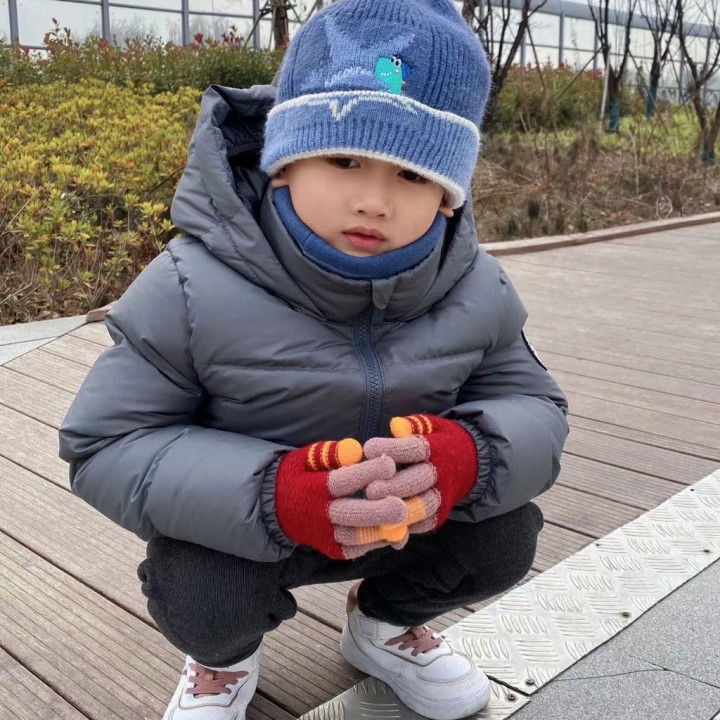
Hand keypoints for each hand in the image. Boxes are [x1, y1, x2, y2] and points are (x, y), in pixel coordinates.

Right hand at [275, 439, 409, 559]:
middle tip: (402, 506)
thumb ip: (330, 454)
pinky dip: (377, 542)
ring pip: (356, 537)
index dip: (365, 474)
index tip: (390, 464)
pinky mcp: (331, 549)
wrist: (276, 509)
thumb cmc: (298, 476)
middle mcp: (317, 514)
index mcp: (311, 488)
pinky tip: (396, 531)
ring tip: (405, 520)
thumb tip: (354, 449)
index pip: (341, 482)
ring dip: (381, 530)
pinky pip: (356, 549)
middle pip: (350, 514)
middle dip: (377, 512)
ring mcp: (324, 535)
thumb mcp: (307, 458)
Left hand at [363, 414, 476, 541]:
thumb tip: (396, 425)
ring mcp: (444, 494)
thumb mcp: (428, 426)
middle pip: (419, 479)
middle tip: (370, 490)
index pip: (416, 448)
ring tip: (377, 509)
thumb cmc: (437, 440)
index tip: (369, 448)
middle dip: (395, 485)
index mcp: (438, 448)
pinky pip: (425, 523)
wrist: (467, 462)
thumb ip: (412, 425)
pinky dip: (407, 526)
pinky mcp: (442, 513)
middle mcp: (442, 472)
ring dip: (400, 508)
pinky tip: (385, 525)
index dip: (393, 449)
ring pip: (424, 504)